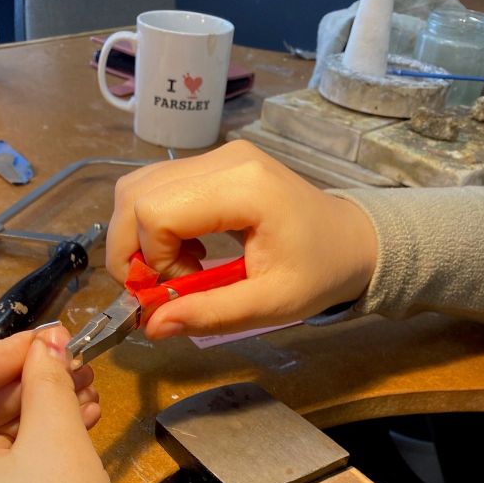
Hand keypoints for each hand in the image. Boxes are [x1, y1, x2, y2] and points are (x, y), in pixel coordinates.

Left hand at [0, 326, 148, 482]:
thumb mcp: (59, 447)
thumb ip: (48, 382)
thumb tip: (48, 345)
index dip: (9, 350)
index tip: (58, 341)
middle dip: (25, 385)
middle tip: (80, 370)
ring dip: (32, 417)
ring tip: (88, 400)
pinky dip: (25, 456)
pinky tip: (73, 436)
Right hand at [106, 140, 378, 338]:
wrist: (351, 240)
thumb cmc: (319, 272)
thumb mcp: (271, 305)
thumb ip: (210, 314)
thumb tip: (152, 327)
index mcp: (243, 188)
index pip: (156, 211)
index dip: (151, 258)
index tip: (178, 289)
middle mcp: (223, 159)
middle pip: (137, 194)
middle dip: (132, 250)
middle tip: (160, 287)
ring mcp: (215, 155)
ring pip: (137, 187)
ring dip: (139, 237)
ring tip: (174, 269)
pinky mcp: (211, 163)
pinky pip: (156, 187)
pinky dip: (152, 225)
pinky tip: (182, 250)